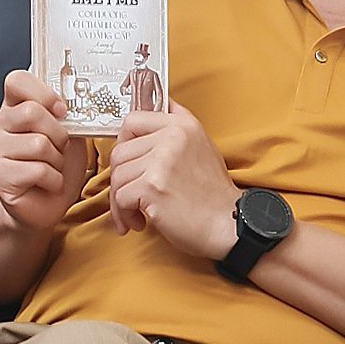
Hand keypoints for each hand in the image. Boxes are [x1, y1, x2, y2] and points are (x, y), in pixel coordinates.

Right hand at [0, 70, 88, 231]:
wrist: (46, 204)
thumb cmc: (57, 164)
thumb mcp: (68, 131)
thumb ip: (67, 113)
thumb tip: (74, 100)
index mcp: (14, 107)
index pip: (17, 80)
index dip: (43, 92)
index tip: (61, 109)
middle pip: (32, 112)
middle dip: (59, 133)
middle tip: (61, 148)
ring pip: (39, 143)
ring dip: (57, 160)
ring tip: (53, 167)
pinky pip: (37, 170)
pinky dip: (54, 179)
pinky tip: (48, 183)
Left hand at [108, 101, 240, 259]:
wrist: (227, 224)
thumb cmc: (213, 194)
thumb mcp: (201, 147)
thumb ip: (174, 131)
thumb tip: (145, 121)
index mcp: (182, 124)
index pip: (133, 119)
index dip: (124, 142)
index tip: (127, 161)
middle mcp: (172, 137)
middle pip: (120, 151)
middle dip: (120, 178)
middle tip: (129, 194)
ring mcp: (161, 160)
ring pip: (117, 176)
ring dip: (120, 200)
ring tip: (136, 212)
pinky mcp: (152, 186)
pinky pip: (119, 197)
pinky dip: (124, 214)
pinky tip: (139, 221)